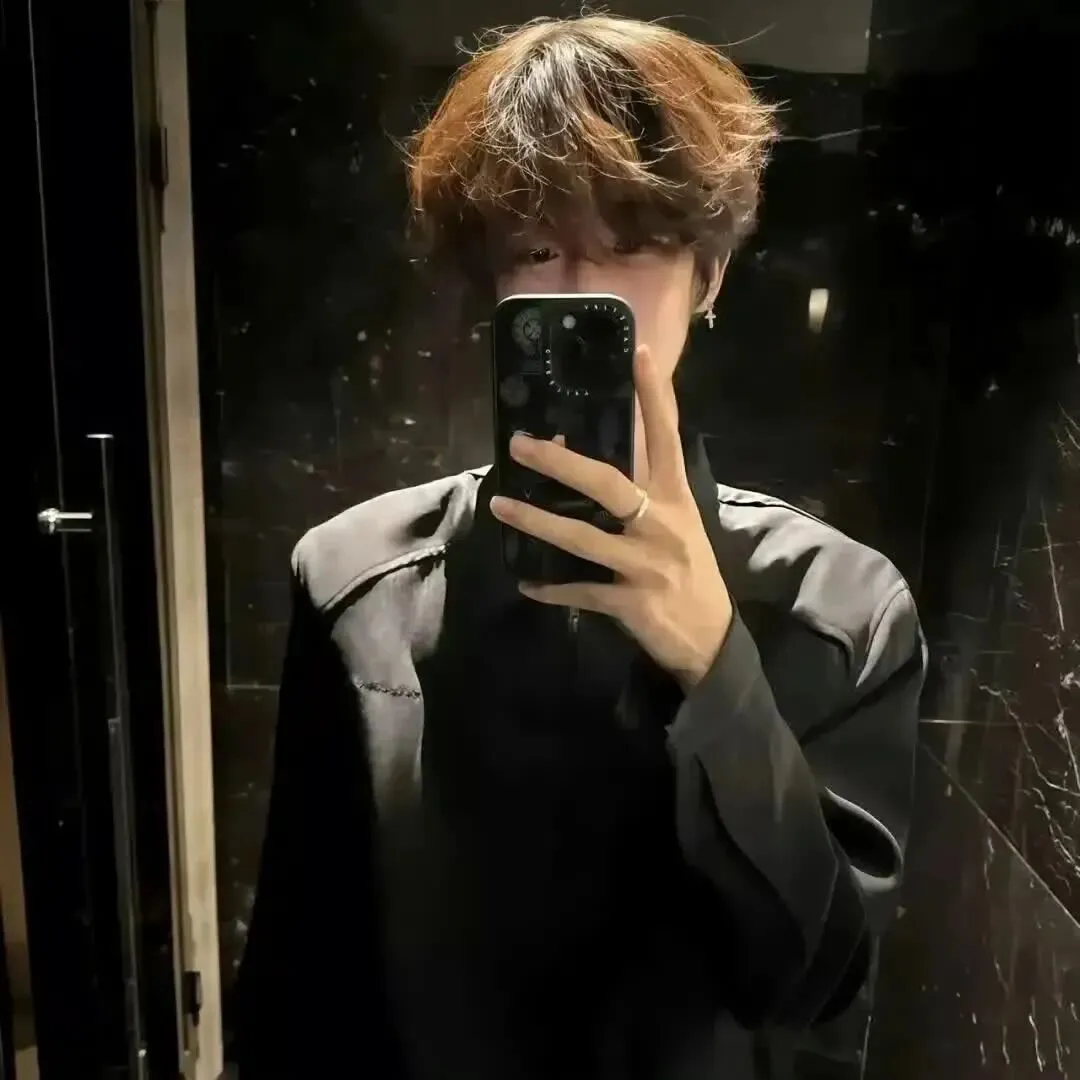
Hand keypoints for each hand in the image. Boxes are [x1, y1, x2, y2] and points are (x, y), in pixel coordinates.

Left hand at [489, 345, 733, 690]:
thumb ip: (642, 496)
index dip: (654, 395)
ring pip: (581, 538)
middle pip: (607, 483)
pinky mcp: (630, 602)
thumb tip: (586, 467)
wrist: (712, 640)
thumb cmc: (690, 573)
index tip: (639, 352)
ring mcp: (645, 565)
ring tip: (500, 505)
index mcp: (676, 499)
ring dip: (536, 522)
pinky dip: (550, 589)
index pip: (666, 437)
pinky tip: (526, 584)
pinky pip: (579, 591)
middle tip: (521, 443)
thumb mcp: (678, 525)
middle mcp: (661, 525)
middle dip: (561, 462)